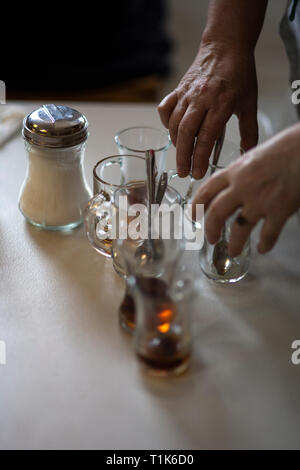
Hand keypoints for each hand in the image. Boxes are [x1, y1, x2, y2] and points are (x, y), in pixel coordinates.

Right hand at [158, 42, 257, 178]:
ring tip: (182, 157)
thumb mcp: (249, 103)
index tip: (197, 173)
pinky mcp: (178, 89)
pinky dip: (165, 122)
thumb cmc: (239, 74)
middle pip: (185, 133)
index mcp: (221, 103)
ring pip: (174, 123)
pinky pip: (165, 109)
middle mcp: (201, 98)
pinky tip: (172, 131)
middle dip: (183, 156)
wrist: (225, 46)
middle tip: (184, 173)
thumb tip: (248, 153)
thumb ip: (249, 131)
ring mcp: (187, 93)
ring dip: (175, 143)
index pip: (205, 136)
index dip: (199, 157)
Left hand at [192, 124, 299, 254]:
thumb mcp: (256, 155)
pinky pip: (267, 234)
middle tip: (211, 239)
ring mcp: (260, 200)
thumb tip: (236, 185)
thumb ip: (243, 172)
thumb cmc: (287, 147)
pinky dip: (265, 244)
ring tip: (233, 251)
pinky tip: (263, 248)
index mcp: (236, 170)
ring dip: (234, 243)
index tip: (194, 215)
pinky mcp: (279, 210)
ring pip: (238, 229)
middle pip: (216, 213)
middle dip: (210, 229)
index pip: (207, 190)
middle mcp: (243, 186)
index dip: (197, 205)